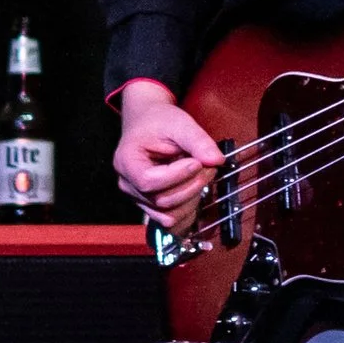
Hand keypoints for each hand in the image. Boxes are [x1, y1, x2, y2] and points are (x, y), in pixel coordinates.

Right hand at [114, 80, 224, 230]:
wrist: (149, 123)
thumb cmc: (158, 121)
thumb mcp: (179, 123)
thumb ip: (198, 140)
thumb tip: (216, 160)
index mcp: (126, 162)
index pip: (149, 182)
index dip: (177, 176)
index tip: (196, 162)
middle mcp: (127, 184)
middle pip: (161, 201)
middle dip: (190, 186)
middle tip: (207, 167)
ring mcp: (137, 197)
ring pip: (167, 214)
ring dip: (192, 198)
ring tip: (202, 175)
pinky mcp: (150, 205)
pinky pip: (169, 221)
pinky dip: (187, 211)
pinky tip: (196, 194)